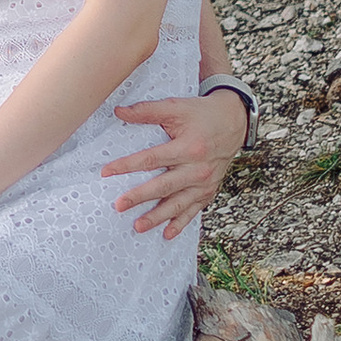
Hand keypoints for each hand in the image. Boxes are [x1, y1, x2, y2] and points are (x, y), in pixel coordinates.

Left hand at [102, 89, 244, 240]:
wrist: (234, 122)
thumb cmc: (202, 114)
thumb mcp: (176, 106)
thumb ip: (147, 110)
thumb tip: (118, 111)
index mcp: (189, 147)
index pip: (152, 159)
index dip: (127, 165)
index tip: (106, 172)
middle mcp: (198, 169)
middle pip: (164, 186)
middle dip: (140, 197)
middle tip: (119, 206)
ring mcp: (205, 183)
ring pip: (178, 204)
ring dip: (158, 217)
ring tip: (138, 226)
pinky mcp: (209, 190)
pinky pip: (193, 210)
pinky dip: (180, 223)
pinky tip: (167, 234)